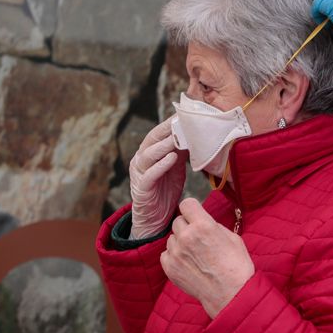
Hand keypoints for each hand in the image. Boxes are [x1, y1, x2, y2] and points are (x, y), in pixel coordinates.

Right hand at [129, 118, 186, 238]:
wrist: (155, 218)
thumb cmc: (165, 190)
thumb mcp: (175, 168)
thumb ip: (180, 152)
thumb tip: (193, 135)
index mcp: (148, 153)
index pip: (158, 133)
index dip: (169, 123)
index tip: (183, 113)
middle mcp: (141, 160)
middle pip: (152, 140)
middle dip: (166, 129)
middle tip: (180, 119)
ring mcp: (139, 173)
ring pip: (149, 154)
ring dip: (163, 145)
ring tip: (176, 137)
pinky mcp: (142, 188)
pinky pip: (150, 174)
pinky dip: (161, 165)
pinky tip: (172, 158)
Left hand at [161, 198, 255, 317]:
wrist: (231, 294)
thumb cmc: (236, 266)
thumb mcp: (232, 237)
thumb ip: (213, 225)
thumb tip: (202, 222)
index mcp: (203, 225)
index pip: (187, 204)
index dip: (192, 209)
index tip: (195, 214)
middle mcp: (186, 236)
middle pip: (178, 221)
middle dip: (187, 226)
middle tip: (198, 238)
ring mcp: (176, 253)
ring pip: (172, 238)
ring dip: (180, 242)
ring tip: (195, 254)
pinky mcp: (170, 267)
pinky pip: (166, 253)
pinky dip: (175, 256)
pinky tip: (188, 263)